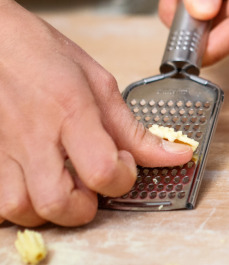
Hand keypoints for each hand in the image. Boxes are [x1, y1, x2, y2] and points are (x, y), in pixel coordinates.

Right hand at [0, 0, 192, 226]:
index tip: (123, 163)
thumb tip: (174, 155)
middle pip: (56, 203)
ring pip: (17, 210)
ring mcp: (2, 148)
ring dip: (46, 211)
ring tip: (60, 188)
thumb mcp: (98, 82)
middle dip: (84, 209)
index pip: (101, 170)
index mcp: (71, 112)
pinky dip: (14, 206)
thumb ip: (133, 128)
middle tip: (91, 188)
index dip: (121, 178)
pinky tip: (31, 187)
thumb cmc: (41, 54)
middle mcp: (33, 135)